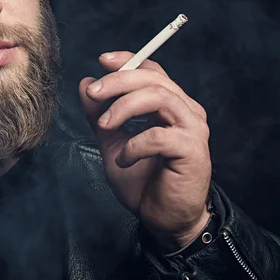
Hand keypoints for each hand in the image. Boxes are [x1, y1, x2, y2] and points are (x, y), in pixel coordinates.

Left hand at [78, 51, 211, 250]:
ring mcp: (193, 130)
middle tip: (93, 93)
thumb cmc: (142, 181)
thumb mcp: (112, 142)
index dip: (127, 60)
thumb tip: (86, 84)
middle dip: (118, 81)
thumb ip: (100, 114)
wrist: (162, 219)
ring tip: (103, 125)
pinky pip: (160, 136)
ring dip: (125, 107)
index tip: (102, 61)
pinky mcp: (193, 151)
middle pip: (154, 79)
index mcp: (170, 105)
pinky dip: (135, 144)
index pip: (152, 70)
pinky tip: (124, 159)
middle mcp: (186, 111)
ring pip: (160, 97)